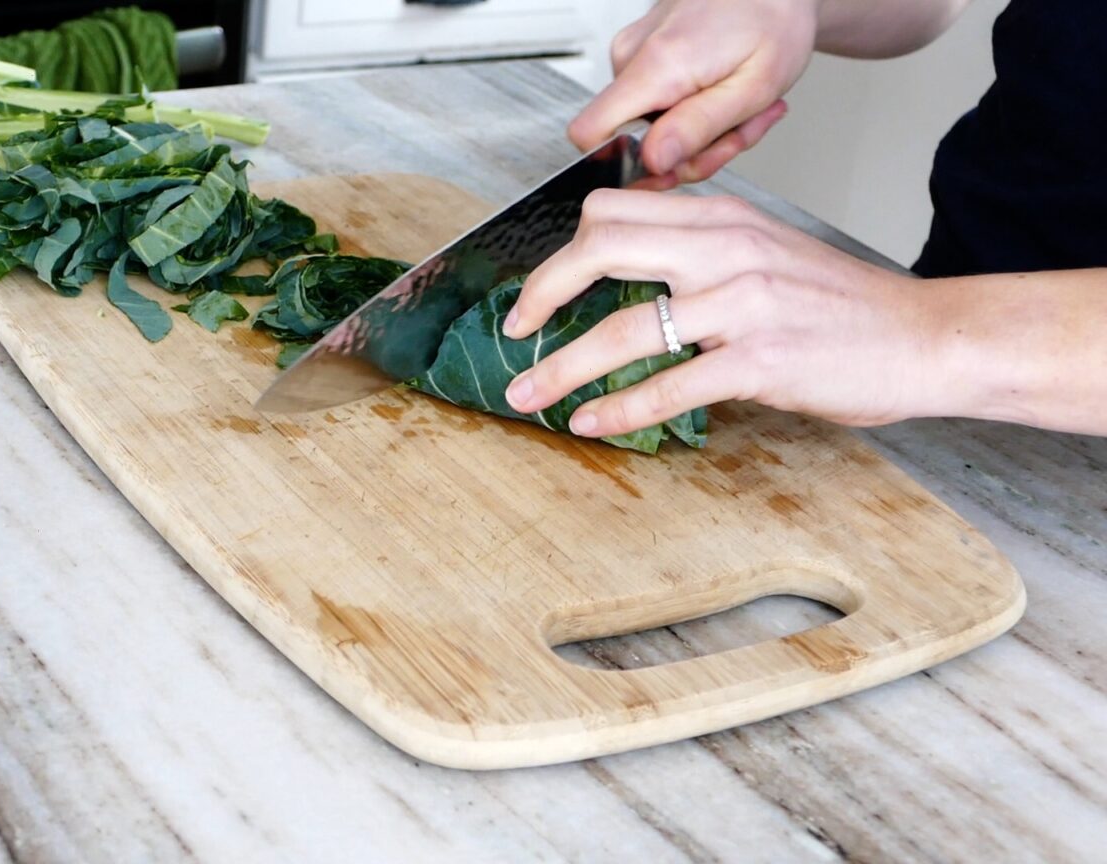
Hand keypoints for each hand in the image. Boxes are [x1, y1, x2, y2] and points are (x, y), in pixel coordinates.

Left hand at [500, 190, 950, 436]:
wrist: (927, 337)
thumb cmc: (844, 307)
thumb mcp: (768, 254)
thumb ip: (703, 256)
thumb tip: (631, 284)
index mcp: (724, 218)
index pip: (615, 211)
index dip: (562, 251)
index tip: (538, 290)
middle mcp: (726, 249)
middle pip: (600, 247)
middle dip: (542, 293)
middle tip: (515, 330)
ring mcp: (743, 304)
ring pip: (622, 328)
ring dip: (561, 367)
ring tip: (527, 394)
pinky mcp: (760, 360)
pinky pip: (667, 385)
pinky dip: (617, 408)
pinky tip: (590, 422)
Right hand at [570, 0, 816, 185]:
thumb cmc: (774, 20)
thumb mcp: (753, 88)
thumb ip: (698, 128)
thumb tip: (653, 162)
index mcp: (657, 65)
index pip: (589, 134)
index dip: (624, 164)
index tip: (671, 167)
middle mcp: (632, 55)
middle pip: (629, 139)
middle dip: (687, 152)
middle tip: (734, 134)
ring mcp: (633, 52)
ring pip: (648, 127)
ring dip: (697, 134)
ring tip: (738, 110)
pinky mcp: (641, 53)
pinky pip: (654, 105)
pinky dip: (691, 113)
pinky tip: (721, 97)